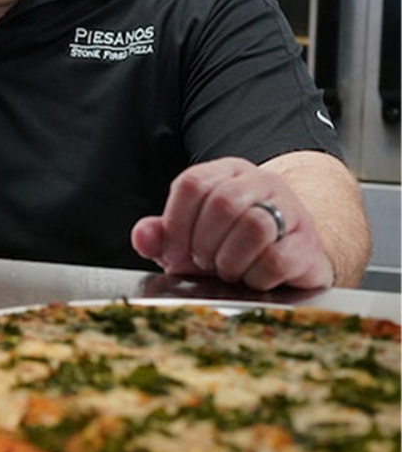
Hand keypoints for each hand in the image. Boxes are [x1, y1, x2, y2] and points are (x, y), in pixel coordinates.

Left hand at [131, 157, 334, 290]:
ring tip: (227, 269)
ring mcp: (291, 211)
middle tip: (203, 261)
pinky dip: (255, 277)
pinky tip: (251, 278)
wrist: (288, 258)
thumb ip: (161, 235)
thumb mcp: (190, 238)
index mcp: (227, 173)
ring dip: (229, 260)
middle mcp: (261, 183)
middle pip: (223, 203)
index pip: (192, 183)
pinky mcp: (307, 245)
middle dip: (203, 243)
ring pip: (254, 226)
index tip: (174, 251)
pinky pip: (276, 259)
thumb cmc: (232, 245)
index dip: (176, 222)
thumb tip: (143, 236)